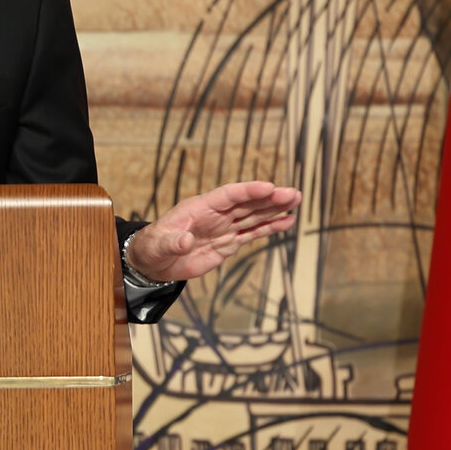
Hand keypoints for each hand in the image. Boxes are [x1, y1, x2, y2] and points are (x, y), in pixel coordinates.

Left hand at [127, 180, 299, 283]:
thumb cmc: (154, 246)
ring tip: (296, 201)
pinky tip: (287, 221)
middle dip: (270, 198)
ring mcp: (225, 227)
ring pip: (254, 215)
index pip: (229, 195)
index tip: (269, 188)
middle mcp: (216, 214)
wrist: (155, 262)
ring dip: (274, 208)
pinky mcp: (229, 243)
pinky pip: (253, 233)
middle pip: (247, 202)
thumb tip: (185, 242)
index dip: (249, 191)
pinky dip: (270, 227)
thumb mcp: (159, 245)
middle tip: (293, 194)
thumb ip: (173, 242)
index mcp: (200, 207)